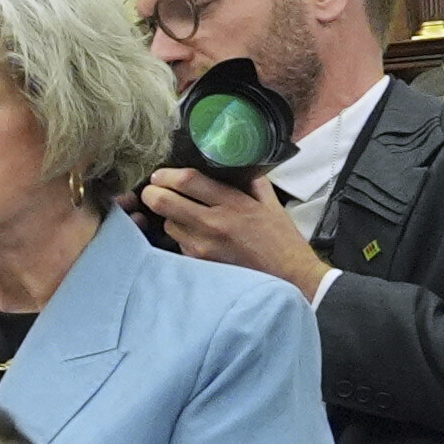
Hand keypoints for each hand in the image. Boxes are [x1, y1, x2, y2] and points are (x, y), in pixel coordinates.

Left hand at [137, 163, 324, 294]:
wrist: (290, 278)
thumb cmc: (281, 241)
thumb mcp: (270, 204)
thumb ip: (251, 182)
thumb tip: (233, 166)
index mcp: (233, 204)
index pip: (187, 181)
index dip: (166, 174)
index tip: (161, 173)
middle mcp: (213, 224)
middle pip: (163, 202)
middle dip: (152, 193)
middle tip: (155, 190)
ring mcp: (202, 247)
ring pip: (167, 224)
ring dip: (169, 216)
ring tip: (182, 213)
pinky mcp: (198, 264)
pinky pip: (178, 243)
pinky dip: (181, 236)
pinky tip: (195, 234)